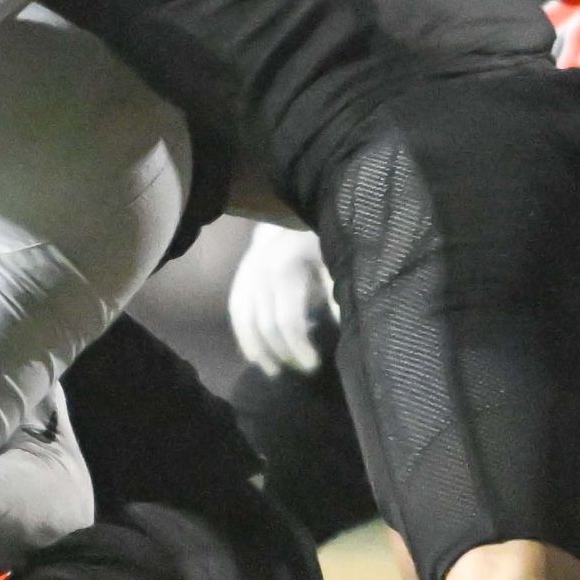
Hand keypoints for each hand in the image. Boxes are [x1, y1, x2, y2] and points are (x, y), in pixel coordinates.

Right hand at [226, 223, 335, 375]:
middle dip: (283, 352)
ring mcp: (246, 272)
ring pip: (244, 320)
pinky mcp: (240, 275)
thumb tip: (343, 328)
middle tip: (302, 370)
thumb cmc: (322, 236)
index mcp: (285, 268)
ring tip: (274, 371)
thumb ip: (335, 293)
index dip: (298, 347)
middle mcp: (259, 272)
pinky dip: (243, 334)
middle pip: (265, 325)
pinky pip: (236, 310)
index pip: (286, 320)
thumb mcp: (333, 259)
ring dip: (258, 349)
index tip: (312, 365)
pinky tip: (253, 354)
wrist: (297, 208)